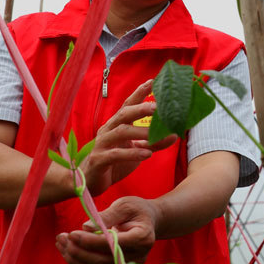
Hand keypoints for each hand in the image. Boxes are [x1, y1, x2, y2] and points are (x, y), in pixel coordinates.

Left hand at [56, 196, 157, 263]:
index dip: (90, 241)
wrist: (148, 221)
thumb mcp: (124, 205)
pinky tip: (69, 252)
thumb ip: (107, 215)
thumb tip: (85, 227)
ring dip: (75, 260)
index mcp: (142, 237)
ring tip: (61, 244)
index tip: (72, 233)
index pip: (113, 244)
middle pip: (102, 261)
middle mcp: (138, 256)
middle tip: (62, 238)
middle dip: (78, 251)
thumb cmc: (136, 210)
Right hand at [79, 80, 175, 195]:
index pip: (128, 105)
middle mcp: (108, 130)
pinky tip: (147, 154)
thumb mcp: (137, 149)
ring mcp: (102, 144)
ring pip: (121, 132)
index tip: (153, 81)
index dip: (139, 93)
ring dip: (140, 132)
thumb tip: (174, 135)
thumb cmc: (114, 162)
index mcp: (116, 124)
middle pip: (124, 114)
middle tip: (158, 106)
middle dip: (140, 108)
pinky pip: (115, 154)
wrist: (89, 181)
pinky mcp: (98, 160)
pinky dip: (132, 153)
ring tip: (157, 134)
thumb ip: (154, 142)